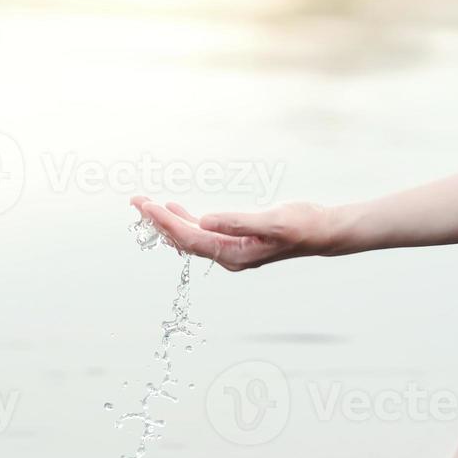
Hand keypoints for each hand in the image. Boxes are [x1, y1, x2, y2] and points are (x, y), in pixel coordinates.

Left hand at [130, 196, 333, 270]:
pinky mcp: (236, 241)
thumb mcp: (271, 221)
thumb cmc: (301, 225)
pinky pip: (202, 233)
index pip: (191, 239)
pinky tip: (174, 209)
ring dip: (168, 220)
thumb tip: (205, 220)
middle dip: (158, 221)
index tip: (147, 205)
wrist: (322, 231)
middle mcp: (228, 256)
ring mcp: (231, 250)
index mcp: (234, 255)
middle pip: (184, 240)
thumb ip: (237, 222)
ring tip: (146, 204)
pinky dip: (185, 220)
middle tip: (136, 201)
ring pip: (190, 236)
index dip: (167, 222)